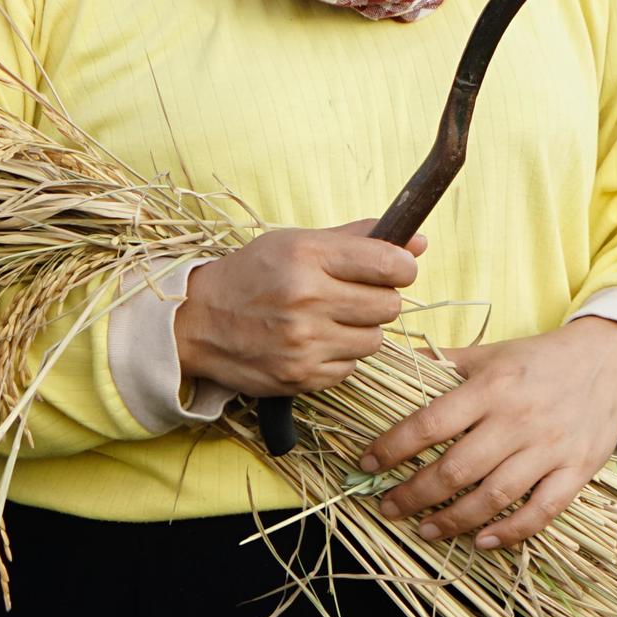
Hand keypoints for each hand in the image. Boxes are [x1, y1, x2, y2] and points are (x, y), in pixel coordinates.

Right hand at [172, 219, 428, 398]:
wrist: (197, 321)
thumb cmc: (253, 274)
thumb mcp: (298, 242)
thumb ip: (359, 239)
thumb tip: (419, 241)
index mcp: (307, 257)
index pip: (389, 263)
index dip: (402, 266)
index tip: (396, 268)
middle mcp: (306, 300)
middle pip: (388, 306)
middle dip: (380, 298)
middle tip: (356, 294)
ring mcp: (303, 343)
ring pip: (374, 340)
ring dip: (362, 330)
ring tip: (332, 319)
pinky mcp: (300, 377)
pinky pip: (350, 368)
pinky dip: (340, 356)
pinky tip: (315, 342)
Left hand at [354, 317, 616, 550]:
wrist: (613, 360)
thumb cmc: (541, 360)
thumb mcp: (493, 353)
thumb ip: (446, 364)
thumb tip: (394, 361)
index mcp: (493, 386)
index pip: (432, 422)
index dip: (393, 447)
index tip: (366, 463)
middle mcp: (518, 419)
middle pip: (458, 468)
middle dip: (414, 493)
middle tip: (387, 507)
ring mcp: (550, 447)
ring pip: (494, 495)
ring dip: (453, 519)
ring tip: (423, 530)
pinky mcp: (576, 470)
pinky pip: (541, 510)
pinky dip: (511, 531)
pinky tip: (482, 541)